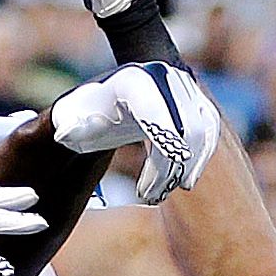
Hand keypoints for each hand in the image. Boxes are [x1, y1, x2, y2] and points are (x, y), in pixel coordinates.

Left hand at [49, 63, 222, 203]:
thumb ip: (67, 128)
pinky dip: (199, 159)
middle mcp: (164, 78)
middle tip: (150, 197)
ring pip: (203, 131)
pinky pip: (209, 130)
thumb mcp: (70, 123)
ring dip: (188, 168)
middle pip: (188, 130)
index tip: (145, 193)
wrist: (101, 100)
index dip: (161, 161)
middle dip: (172, 170)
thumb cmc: (83, 116)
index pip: (161, 123)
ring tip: (163, 192)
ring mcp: (182, 86)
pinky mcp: (194, 99)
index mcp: (134, 82)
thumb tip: (66, 134)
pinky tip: (183, 181)